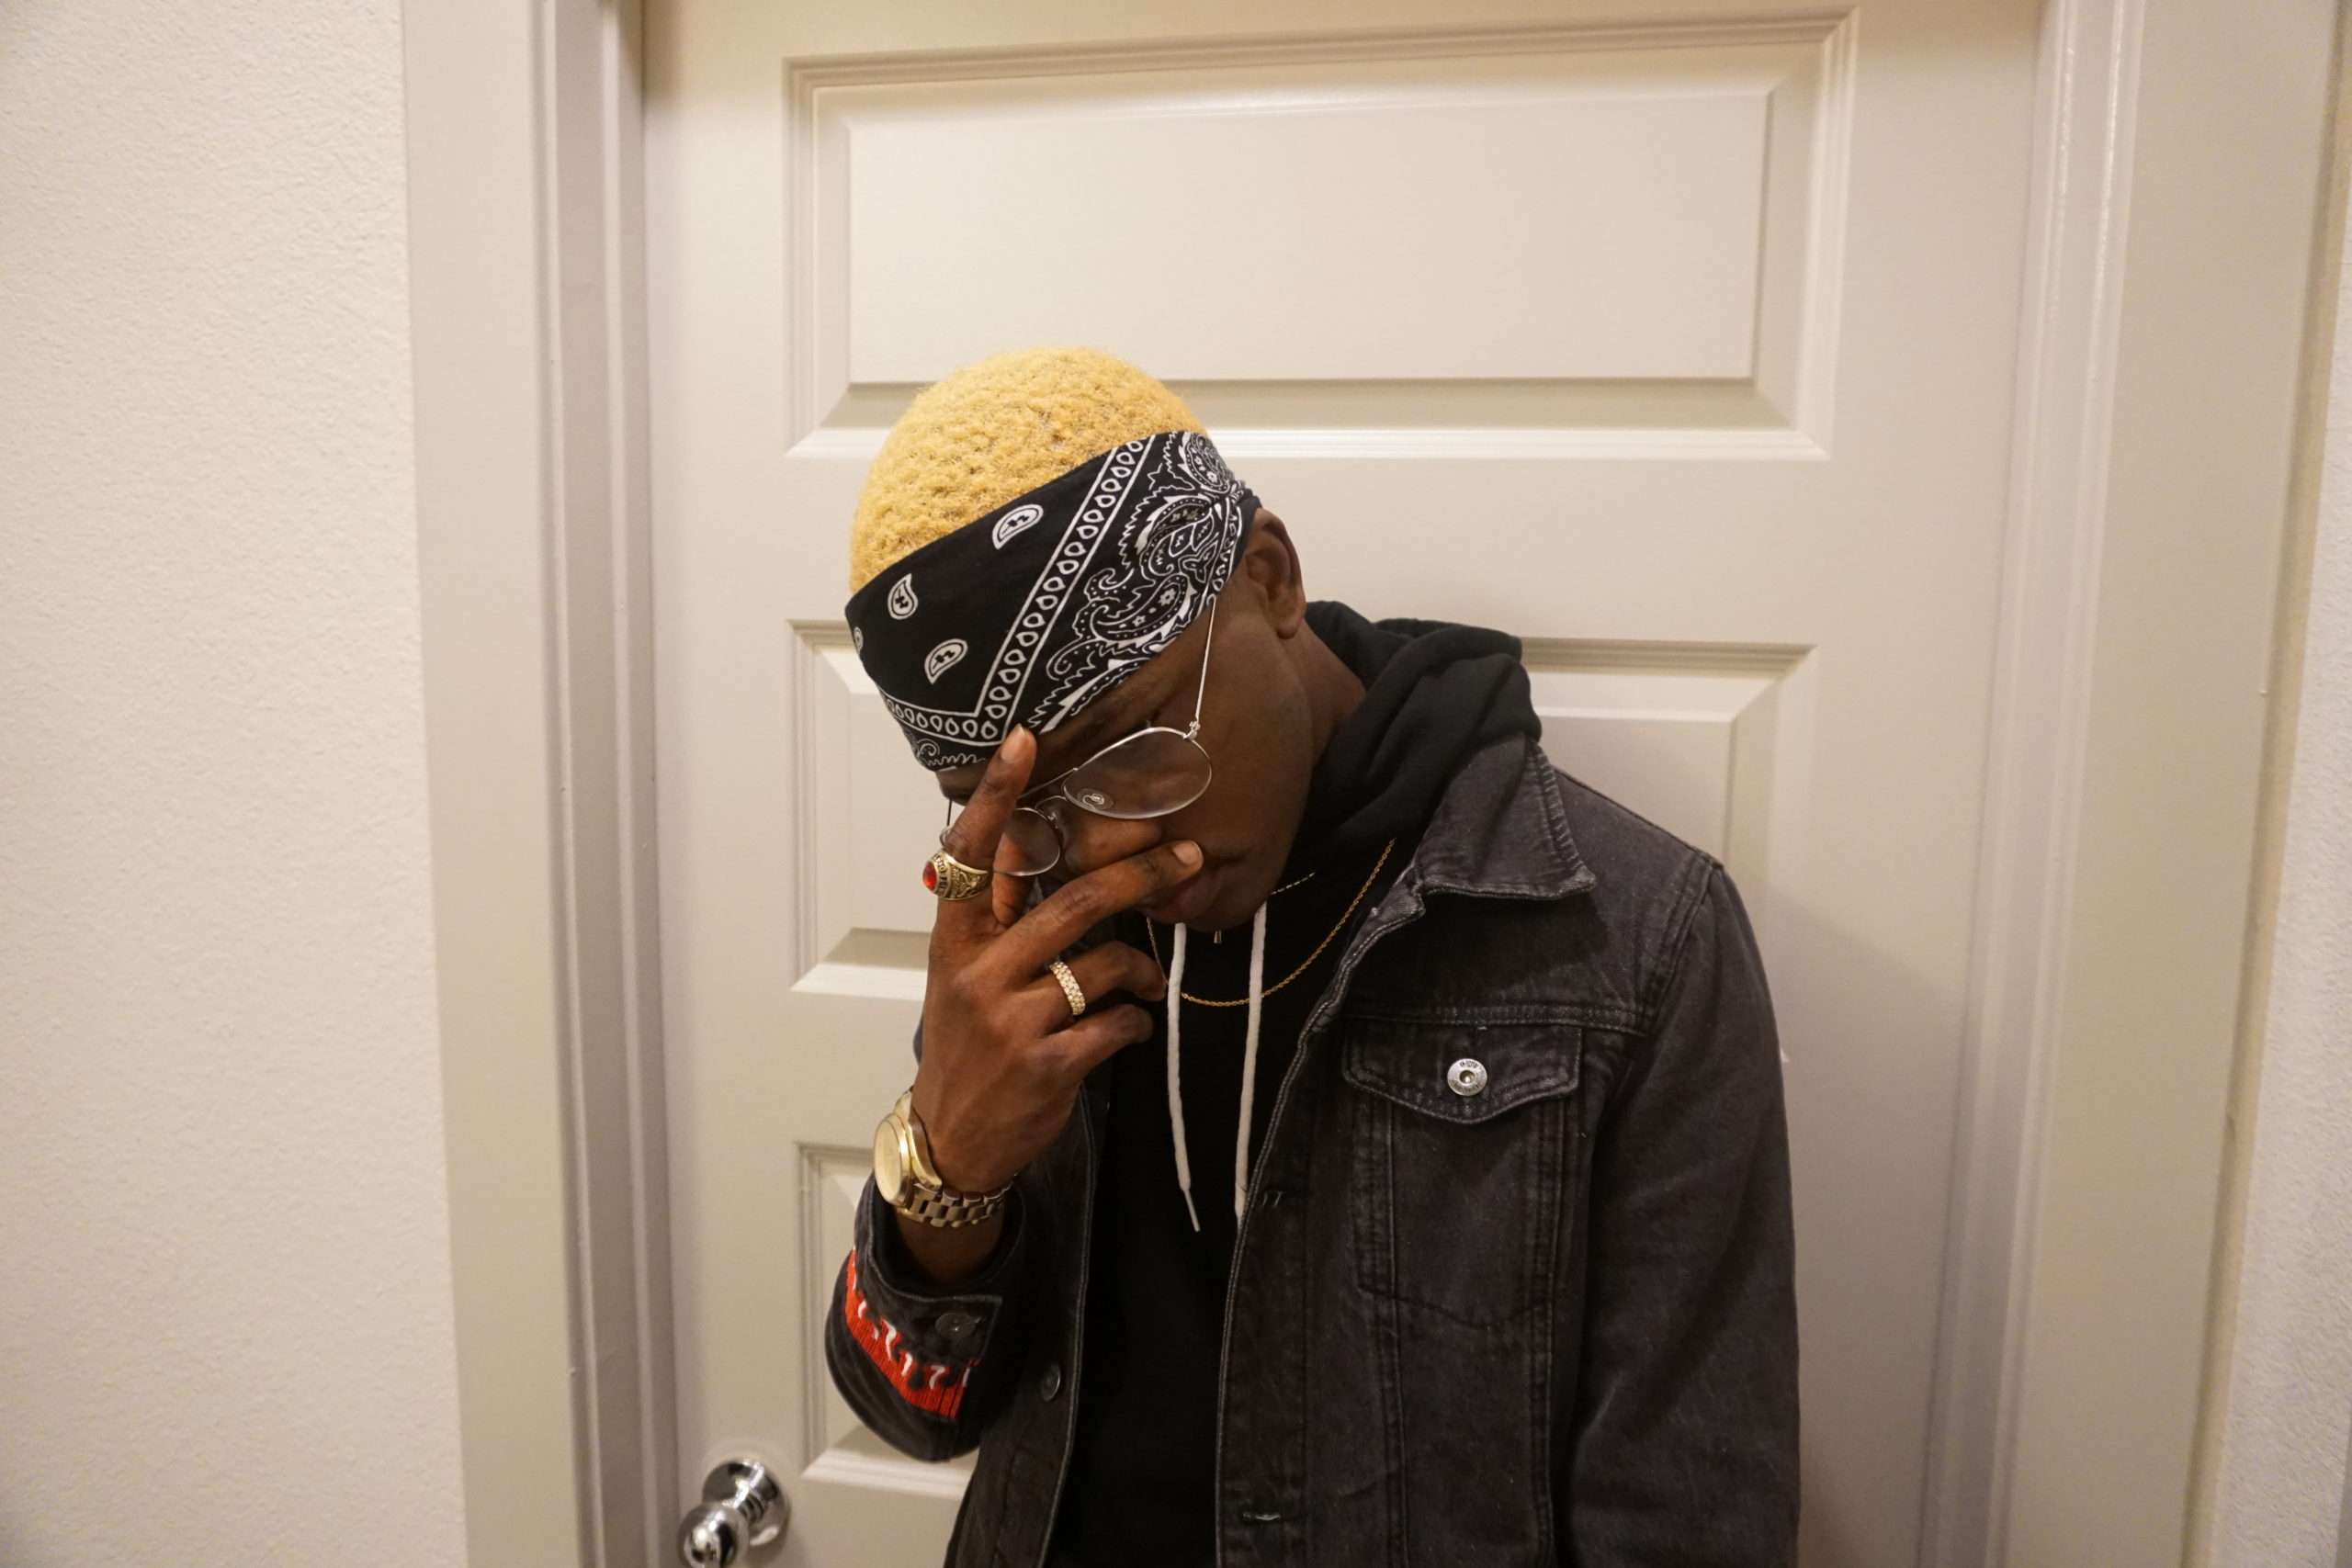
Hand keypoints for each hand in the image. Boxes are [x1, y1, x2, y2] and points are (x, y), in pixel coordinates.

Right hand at [911, 727, 1199, 1195]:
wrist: (954, 1138)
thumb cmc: (967, 1045)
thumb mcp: (963, 976)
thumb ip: (997, 922)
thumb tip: (1035, 852)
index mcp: (956, 939)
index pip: (973, 854)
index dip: (998, 797)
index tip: (1025, 741)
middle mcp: (980, 970)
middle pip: (1075, 901)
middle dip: (1143, 875)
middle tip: (1188, 855)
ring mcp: (1013, 1018)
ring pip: (1106, 962)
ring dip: (1144, 970)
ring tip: (1150, 982)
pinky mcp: (1047, 1063)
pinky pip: (1118, 1023)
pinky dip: (1135, 1022)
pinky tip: (1128, 1027)